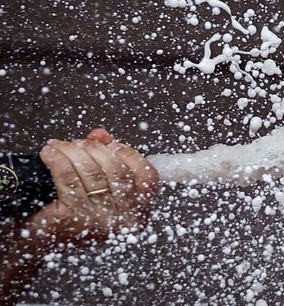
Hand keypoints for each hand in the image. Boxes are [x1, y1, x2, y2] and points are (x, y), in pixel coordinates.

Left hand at [25, 128, 158, 246]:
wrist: (43, 242)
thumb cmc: (75, 214)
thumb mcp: (100, 188)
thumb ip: (107, 158)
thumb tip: (101, 136)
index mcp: (138, 214)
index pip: (147, 177)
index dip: (129, 154)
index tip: (112, 144)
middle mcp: (123, 221)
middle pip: (118, 170)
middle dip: (97, 149)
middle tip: (80, 143)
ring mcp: (99, 221)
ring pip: (92, 171)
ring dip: (73, 151)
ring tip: (61, 146)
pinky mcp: (73, 218)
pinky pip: (68, 177)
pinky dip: (58, 159)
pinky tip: (50, 153)